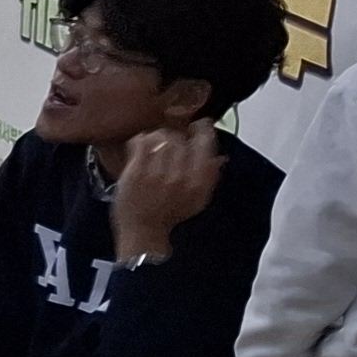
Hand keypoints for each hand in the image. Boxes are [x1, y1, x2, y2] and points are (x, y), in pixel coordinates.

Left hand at [110, 122, 222, 262]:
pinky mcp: (136, 171)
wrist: (143, 231)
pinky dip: (140, 140)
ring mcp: (157, 173)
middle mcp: (181, 176)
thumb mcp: (198, 200)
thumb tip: (221, 158)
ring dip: (157, 137)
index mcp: (199, 183)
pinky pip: (141, 142)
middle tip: (169, 142)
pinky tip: (141, 147)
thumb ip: (210, 178)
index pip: (206, 145)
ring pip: (161, 137)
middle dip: (175, 137)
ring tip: (154, 146)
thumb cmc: (169, 216)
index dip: (203, 130)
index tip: (200, 125)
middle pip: (181, 138)